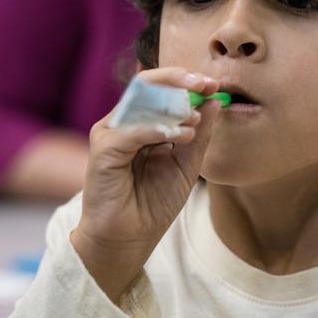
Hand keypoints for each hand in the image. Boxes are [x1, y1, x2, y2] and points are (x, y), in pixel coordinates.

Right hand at [71, 68, 220, 300]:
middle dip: (179, 80)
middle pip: (147, 85)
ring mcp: (111, 134)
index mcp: (143, 122)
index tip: (214, 85)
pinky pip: (131, 131)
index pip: (162, 89)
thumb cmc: (154, 202)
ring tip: (194, 121)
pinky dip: (156, 129)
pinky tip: (180, 135)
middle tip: (206, 84)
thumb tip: (214, 101)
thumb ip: (199, 134)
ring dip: (171, 106)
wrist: (130, 237)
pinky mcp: (103, 150)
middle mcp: (124, 122)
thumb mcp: (186, 164)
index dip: (187, 82)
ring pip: (139, 102)